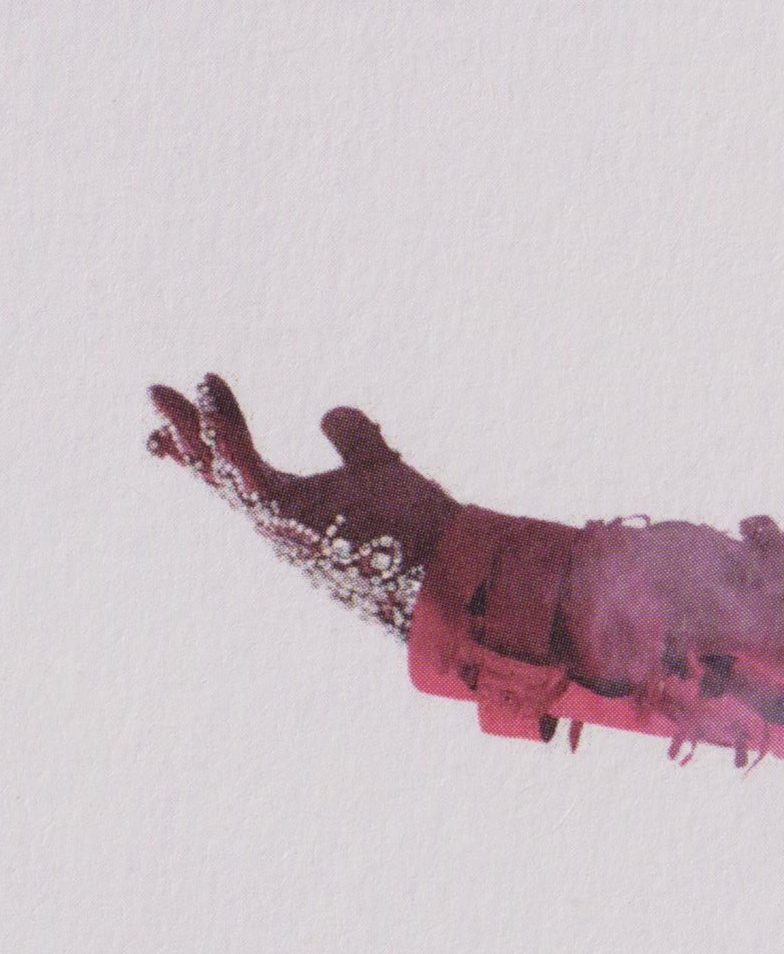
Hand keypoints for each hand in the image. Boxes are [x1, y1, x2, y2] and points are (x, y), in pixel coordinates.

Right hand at [146, 376, 457, 633]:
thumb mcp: (381, 471)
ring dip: (196, 435)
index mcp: (295, 512)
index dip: (220, 431)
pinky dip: (232, 453)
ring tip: (164, 394)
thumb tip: (331, 412)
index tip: (207, 384)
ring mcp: (288, 531)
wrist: (459, 570)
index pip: (243, 470)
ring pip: (227, 481)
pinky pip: (254, 489)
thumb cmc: (421, 531)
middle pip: (221, 477)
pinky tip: (212, 417)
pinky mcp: (301, 529)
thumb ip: (355, 440)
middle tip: (155, 392)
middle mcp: (282, 526)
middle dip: (185, 436)